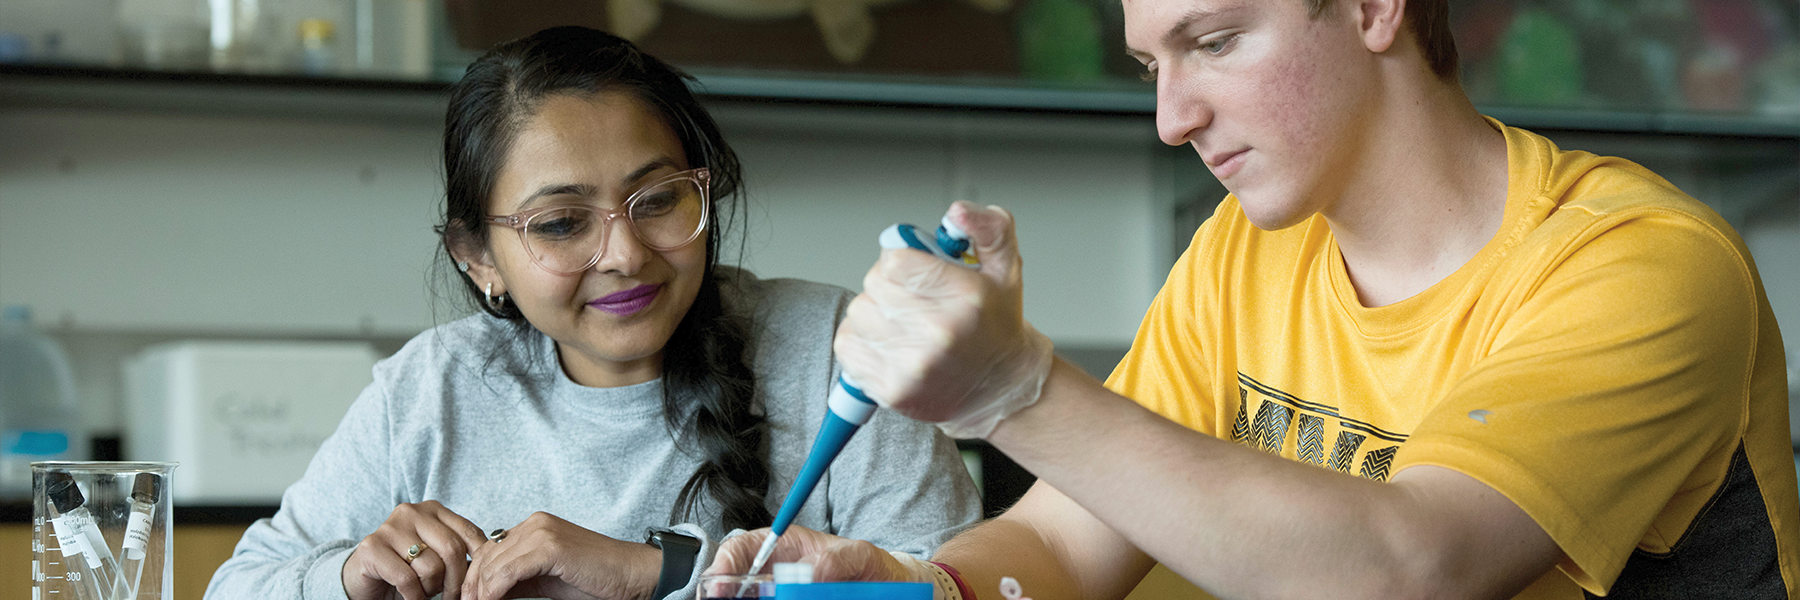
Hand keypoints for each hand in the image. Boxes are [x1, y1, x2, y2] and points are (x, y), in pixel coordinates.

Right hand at [342, 500, 488, 599]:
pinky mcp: (371, 547)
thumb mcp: (436, 555)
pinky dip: (414, 596)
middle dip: (457, 581)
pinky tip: (412, 597)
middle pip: (453, 549)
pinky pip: (406, 579)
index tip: (476, 584)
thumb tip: (490, 566)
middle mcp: (412, 512)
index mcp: (433, 509)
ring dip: (432, 589)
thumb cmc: (406, 568)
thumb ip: (458, 553)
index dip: (478, 563)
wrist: (363, 577)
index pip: (470, 533)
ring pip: (431, 566)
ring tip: (425, 592)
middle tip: (451, 597)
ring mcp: (390, 527)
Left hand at [460, 512, 660, 599]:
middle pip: (486, 556)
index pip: (488, 550)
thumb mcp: (546, 578)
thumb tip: (485, 593)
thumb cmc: (594, 578)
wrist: (629, 574)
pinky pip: (508, 572)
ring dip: (480, 592)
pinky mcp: (550, 547)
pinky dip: (494, 592)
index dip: (473, 578)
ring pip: (493, 565)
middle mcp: (535, 523)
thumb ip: (517, 579)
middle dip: (472, 587)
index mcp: (534, 526)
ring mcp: (543, 532)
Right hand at [707, 526, 909, 582]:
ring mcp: (780, 592)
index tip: (721, 586)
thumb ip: (835, 559)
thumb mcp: (860, 555)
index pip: (741, 548)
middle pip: (733, 582)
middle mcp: (775, 572)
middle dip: (723, 593)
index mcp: (784, 546)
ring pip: (747, 598)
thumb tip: (806, 573)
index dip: (724, 565)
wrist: (890, 587)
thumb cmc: (871, 566)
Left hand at [835, 201, 1054, 437]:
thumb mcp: (1005, 266)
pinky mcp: (891, 389)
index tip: (917, 272)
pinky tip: (892, 345)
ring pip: (859, 312)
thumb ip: (988, 227)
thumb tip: (957, 212)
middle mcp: (939, 332)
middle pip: (874, 283)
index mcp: (966, 297)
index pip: (895, 259)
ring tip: (906, 324)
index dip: (901, 260)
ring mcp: (913, 365)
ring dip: (875, 313)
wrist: (998, 390)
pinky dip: (862, 341)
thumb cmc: (995, 327)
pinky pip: (848, 345)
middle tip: (917, 300)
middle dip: (890, 285)